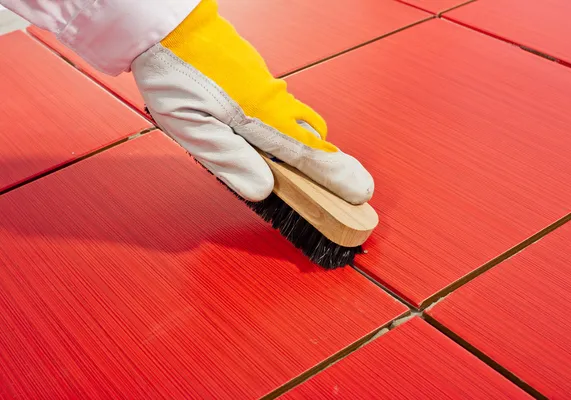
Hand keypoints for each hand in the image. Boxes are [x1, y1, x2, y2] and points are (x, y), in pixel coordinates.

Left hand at [132, 0, 373, 203]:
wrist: (170, 27)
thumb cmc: (174, 74)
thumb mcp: (192, 126)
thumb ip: (229, 158)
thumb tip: (262, 188)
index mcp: (259, 115)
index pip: (307, 154)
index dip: (335, 176)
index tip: (359, 191)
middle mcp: (273, 102)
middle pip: (315, 141)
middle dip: (337, 167)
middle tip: (359, 187)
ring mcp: (270, 89)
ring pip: (303, 125)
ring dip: (318, 151)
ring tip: (329, 175)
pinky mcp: (262, 82)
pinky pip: (289, 112)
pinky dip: (299, 132)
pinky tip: (289, 145)